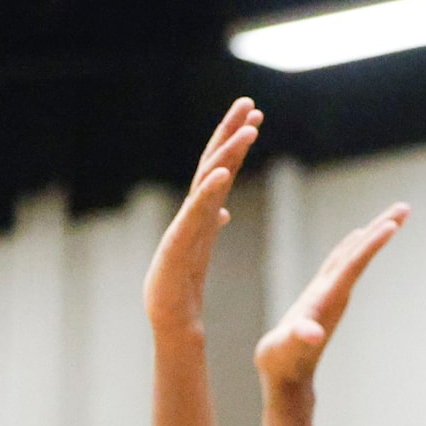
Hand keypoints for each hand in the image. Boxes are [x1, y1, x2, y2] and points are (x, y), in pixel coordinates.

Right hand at [143, 98, 258, 337]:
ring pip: (207, 182)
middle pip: (211, 163)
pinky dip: (210, 190)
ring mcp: (184, 227)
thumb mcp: (203, 250)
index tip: (253, 114)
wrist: (172, 323)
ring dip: (228, 153)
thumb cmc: (182, 289)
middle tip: (248, 102)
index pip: (219, 167)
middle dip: (229, 131)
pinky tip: (226, 171)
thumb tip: (224, 210)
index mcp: (202, 212)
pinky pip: (197, 213)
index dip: (234, 140)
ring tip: (249, 130)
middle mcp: (192, 213)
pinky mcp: (179, 246)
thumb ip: (211, 225)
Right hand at [253, 204, 407, 392]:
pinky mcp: (322, 297)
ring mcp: (331, 295)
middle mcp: (335, 294)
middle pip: (362, 255)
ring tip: (391, 216)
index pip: (354, 265)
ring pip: (355, 257)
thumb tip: (313, 334)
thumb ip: (299, 338)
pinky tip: (357, 237)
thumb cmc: (282, 363)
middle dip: (382, 229)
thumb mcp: (285, 349)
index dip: (372, 244)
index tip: (392, 224)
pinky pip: (342, 263)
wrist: (287, 380)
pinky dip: (353, 246)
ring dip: (373, 235)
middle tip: (405, 207)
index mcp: (327, 299)